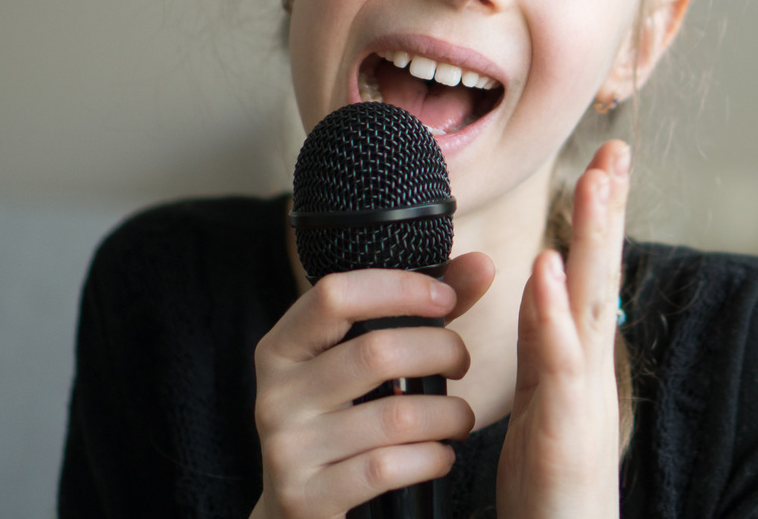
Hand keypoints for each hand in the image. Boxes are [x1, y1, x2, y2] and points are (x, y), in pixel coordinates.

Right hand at [248, 252, 493, 518]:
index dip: (398, 288)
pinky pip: (387, 467)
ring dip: (448, 413)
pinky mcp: (306, 496)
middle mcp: (275, 394)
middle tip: (461, 362)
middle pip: (376, 351)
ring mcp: (287, 448)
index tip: (445, 298)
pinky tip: (441, 455)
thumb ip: (419, 311)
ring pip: (394, 414)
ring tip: (461, 417)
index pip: (335, 294)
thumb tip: (482, 264)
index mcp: (282, 347)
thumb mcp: (363, 362)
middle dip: (439, 351)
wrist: (297, 509)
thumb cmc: (344, 418)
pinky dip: (431, 458)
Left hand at [496, 140, 629, 518]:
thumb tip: (542, 278)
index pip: (590, 273)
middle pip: (601, 275)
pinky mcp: (566, 430)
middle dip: (609, 211)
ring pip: (591, 305)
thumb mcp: (541, 393)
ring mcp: (585, 396)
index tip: (604, 161)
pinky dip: (555, 315)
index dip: (600, 218)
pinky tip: (550, 270)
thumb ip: (542, 338)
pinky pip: (559, 364)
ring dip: (594, 242)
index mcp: (580, 356)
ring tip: (596, 184)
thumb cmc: (550, 479)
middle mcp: (592, 367)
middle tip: (614, 150)